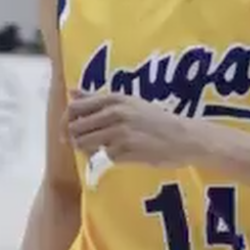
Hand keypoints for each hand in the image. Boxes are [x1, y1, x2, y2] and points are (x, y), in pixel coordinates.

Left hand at [64, 90, 192, 166]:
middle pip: (76, 128)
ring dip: (88, 149)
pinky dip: (107, 158)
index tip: (67, 130)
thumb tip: (71, 91)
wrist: (183, 137)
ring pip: (85, 144)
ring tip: (102, 147)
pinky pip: (103, 157)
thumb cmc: (154, 119)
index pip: (75, 108)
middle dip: (75, 138)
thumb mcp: (128, 102)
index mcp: (114, 98)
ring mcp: (119, 133)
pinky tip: (121, 154)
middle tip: (85, 143)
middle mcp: (115, 113)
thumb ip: (97, 98)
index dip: (66, 121)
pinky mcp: (125, 152)